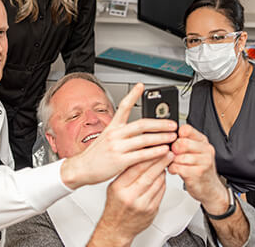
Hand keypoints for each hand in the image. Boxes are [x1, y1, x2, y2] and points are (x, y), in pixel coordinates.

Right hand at [61, 83, 177, 188]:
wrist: (82, 168)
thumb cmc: (95, 155)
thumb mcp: (106, 138)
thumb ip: (122, 133)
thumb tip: (139, 129)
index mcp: (112, 127)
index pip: (123, 107)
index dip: (132, 95)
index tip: (141, 86)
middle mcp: (115, 134)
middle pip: (141, 124)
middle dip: (160, 124)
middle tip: (172, 124)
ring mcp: (117, 147)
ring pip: (144, 139)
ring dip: (161, 138)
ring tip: (172, 137)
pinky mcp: (120, 161)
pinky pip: (142, 155)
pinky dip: (155, 152)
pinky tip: (163, 151)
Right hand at [87, 153, 173, 246]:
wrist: (116, 228)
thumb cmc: (115, 205)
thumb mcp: (114, 186)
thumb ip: (125, 172)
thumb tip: (138, 155)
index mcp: (119, 187)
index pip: (135, 167)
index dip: (147, 156)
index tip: (154, 147)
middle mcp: (130, 196)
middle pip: (149, 174)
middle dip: (160, 161)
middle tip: (168, 152)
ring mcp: (142, 205)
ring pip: (157, 183)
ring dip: (163, 170)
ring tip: (167, 160)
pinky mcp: (151, 211)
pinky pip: (161, 193)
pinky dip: (163, 182)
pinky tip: (163, 175)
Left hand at [168, 124, 227, 213]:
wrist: (210, 189)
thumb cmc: (198, 168)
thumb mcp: (193, 152)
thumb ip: (183, 142)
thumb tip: (165, 136)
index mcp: (202, 141)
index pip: (186, 129)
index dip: (175, 134)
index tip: (173, 140)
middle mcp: (206, 149)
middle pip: (182, 142)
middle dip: (173, 149)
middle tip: (172, 154)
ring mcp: (204, 162)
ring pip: (179, 156)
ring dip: (172, 161)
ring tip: (174, 163)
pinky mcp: (198, 173)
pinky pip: (178, 167)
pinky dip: (172, 169)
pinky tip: (175, 170)